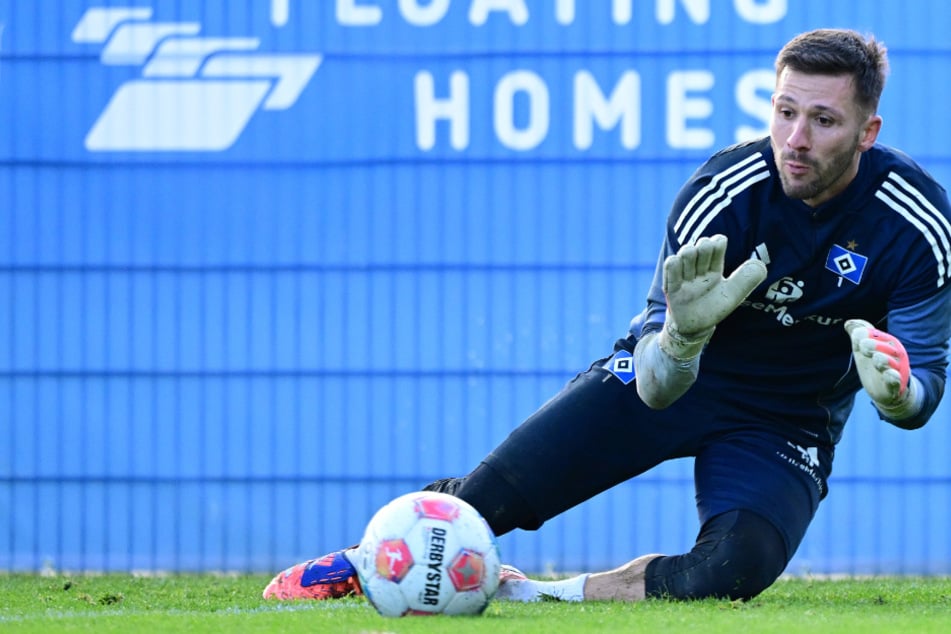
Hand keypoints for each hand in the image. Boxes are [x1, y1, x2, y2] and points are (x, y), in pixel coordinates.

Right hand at [658, 235, 766, 359]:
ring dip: (689, 256)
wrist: (695, 328)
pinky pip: (670, 263)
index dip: (718, 243)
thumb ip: (747, 280)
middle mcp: (699, 267)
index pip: (717, 243)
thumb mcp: (733, 295)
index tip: (719, 256)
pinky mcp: (671, 283)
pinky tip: (681, 277)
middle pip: (702, 244)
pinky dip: (675, 265)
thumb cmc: (714, 309)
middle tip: (705, 267)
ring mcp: (685, 274)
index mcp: (715, 267)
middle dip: (704, 249)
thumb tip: (760, 263)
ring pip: (685, 251)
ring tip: (692, 273)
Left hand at [844, 319, 910, 404]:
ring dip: (884, 360)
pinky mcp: (895, 386)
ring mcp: (896, 371)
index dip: (867, 333)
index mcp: (886, 345)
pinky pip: (896, 381)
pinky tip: (891, 374)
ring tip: (876, 357)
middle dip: (875, 344)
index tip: (856, 334)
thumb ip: (858, 336)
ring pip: (892, 364)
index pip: (879, 335)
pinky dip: (894, 378)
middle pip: (889, 348)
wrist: (887, 390)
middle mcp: (894, 356)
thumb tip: (848, 323)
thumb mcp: (864, 350)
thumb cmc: (875, 365)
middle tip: (863, 345)